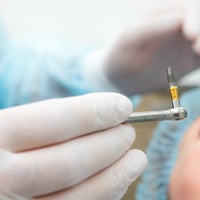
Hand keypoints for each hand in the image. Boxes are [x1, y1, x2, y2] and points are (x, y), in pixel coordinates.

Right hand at [0, 93, 146, 198]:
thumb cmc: (5, 142)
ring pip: (77, 196)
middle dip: (109, 145)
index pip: (54, 121)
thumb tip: (103, 111)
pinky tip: (116, 180)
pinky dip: (103, 195)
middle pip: (70, 162)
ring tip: (137, 159)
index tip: (123, 105)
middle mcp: (1, 178)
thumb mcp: (15, 123)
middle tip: (129, 132)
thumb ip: (52, 118)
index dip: (94, 112)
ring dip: (116, 176)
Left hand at [105, 3, 199, 94]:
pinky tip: (199, 62)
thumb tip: (180, 16)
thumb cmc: (120, 57)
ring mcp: (183, 45)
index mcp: (162, 15)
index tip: (190, 35)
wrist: (121, 80)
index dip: (195, 19)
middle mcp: (176, 27)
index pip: (188, 8)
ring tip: (199, 57)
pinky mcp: (188, 62)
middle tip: (197, 50)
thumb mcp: (130, 41)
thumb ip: (152, 28)